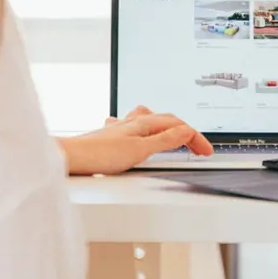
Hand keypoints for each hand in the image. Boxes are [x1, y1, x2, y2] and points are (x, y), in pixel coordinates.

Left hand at [61, 106, 212, 175]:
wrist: (70, 158)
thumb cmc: (99, 154)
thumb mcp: (139, 150)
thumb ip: (164, 141)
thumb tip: (186, 131)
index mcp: (144, 122)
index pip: (179, 126)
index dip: (196, 138)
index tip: (207, 151)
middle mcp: (133, 121)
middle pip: (168, 121)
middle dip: (187, 132)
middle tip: (199, 148)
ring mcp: (123, 127)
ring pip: (152, 121)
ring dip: (168, 127)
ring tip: (178, 135)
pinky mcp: (113, 137)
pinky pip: (137, 127)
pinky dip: (148, 131)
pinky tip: (142, 135)